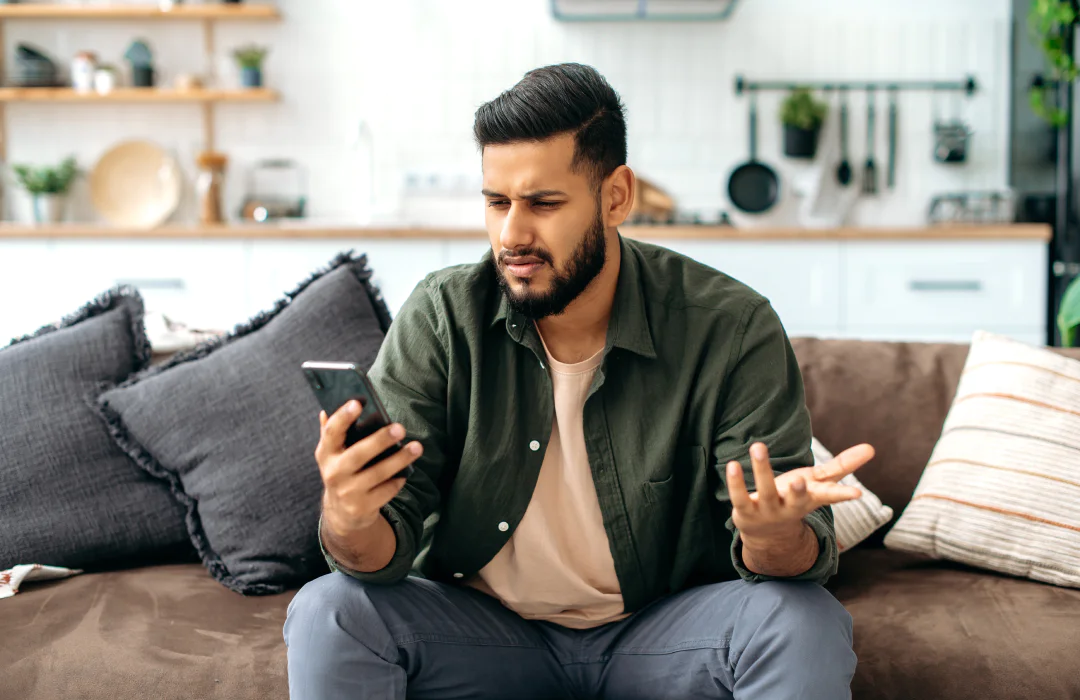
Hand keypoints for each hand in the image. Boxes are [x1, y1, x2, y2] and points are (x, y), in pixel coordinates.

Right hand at [315, 400, 422, 535]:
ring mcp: (348, 492)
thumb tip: (326, 409)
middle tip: (400, 428)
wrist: (341, 513)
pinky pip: (386, 491)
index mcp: (325, 454)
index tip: (358, 402)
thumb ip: (331, 431)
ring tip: (417, 447)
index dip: (343, 417)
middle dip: (380, 440)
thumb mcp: (332, 454)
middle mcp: (334, 473)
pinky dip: (398, 480)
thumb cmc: (342, 472)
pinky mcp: (362, 507)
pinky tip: (406, 472)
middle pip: (358, 455)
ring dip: (400, 459)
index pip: (331, 432)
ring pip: (378, 474)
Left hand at [726, 441, 874, 542]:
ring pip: (766, 491)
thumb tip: (872, 447)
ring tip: (758, 446)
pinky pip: (740, 496)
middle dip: (798, 491)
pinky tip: (733, 464)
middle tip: (800, 479)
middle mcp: (791, 507)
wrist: (769, 534)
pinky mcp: (746, 510)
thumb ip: (843, 466)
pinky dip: (735, 482)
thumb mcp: (819, 483)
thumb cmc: (797, 499)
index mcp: (811, 499)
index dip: (842, 495)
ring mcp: (768, 510)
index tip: (858, 494)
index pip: (829, 498)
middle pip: (796, 499)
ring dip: (762, 470)